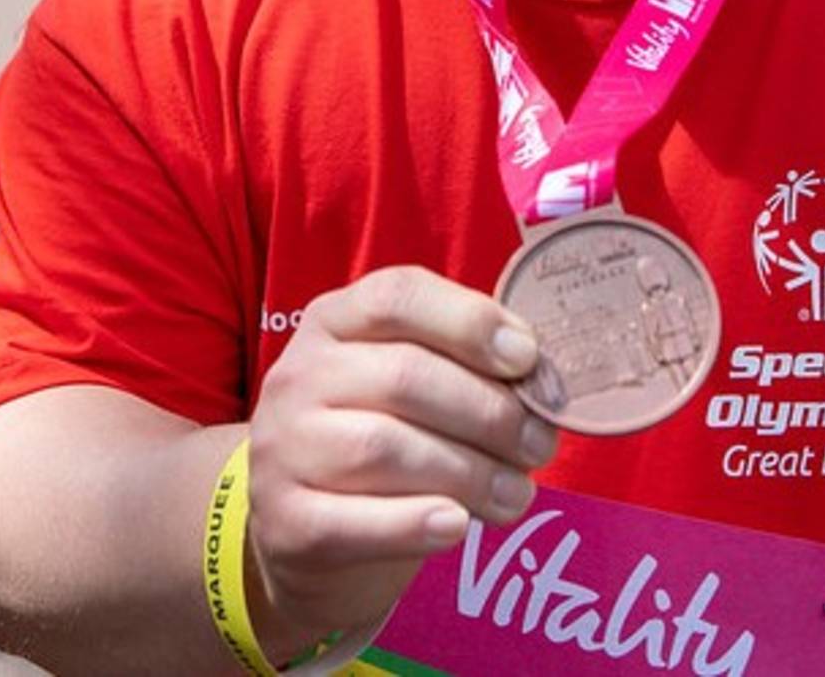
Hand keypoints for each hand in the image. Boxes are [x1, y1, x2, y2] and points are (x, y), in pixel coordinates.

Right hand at [244, 265, 559, 653]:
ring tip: (517, 492)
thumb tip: (540, 381)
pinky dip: (416, 524)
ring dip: (469, 472)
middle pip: (403, 375)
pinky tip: (458, 526)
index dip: (469, 320)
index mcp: (335, 320)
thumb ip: (465, 366)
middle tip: (540, 443)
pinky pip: (356, 522)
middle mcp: (300, 374)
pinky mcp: (286, 522)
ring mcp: (284, 447)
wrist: (303, 528)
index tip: (528, 358)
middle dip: (489, 411)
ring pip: (384, 447)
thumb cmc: (381, 434)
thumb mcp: (411, 381)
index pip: (397, 296)